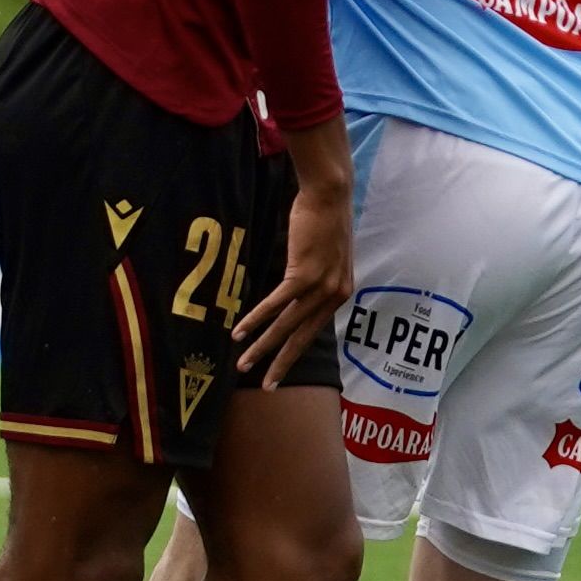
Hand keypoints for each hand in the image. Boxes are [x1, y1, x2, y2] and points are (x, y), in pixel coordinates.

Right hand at [234, 139, 354, 386]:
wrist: (330, 194)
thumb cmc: (323, 219)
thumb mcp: (324, 255)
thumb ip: (314, 277)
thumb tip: (296, 289)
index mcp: (340, 293)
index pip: (314, 331)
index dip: (294, 352)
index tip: (279, 371)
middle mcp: (334, 295)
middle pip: (302, 337)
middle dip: (281, 363)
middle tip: (265, 386)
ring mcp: (321, 286)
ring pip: (287, 325)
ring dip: (262, 346)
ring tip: (243, 364)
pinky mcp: (304, 274)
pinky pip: (276, 304)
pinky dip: (257, 319)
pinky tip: (240, 332)